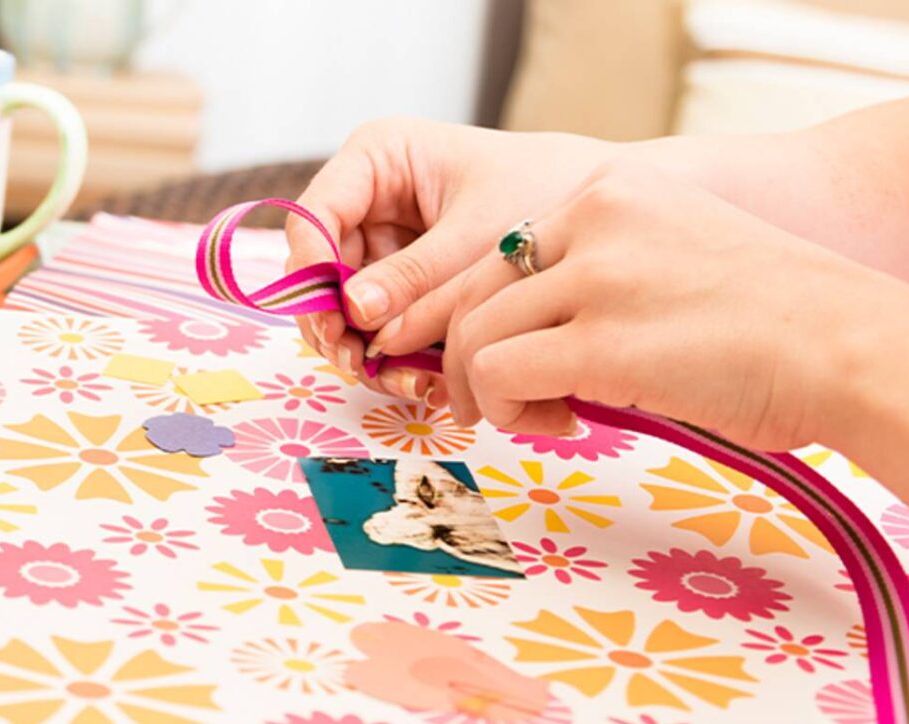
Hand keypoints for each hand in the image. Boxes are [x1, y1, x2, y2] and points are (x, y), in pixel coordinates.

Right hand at [286, 118, 615, 397]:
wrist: (598, 210)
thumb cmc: (547, 192)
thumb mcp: (477, 236)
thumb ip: (414, 275)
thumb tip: (356, 314)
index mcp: (377, 159)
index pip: (313, 216)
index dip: (310, 271)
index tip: (332, 319)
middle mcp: (368, 200)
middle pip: (320, 269)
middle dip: (337, 322)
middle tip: (360, 364)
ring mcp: (382, 243)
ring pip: (344, 305)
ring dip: (365, 349)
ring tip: (403, 380)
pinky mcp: (402, 282)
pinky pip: (379, 324)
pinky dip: (396, 356)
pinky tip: (422, 379)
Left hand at [371, 166, 902, 451]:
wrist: (855, 347)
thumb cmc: (785, 322)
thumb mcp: (681, 254)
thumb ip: (607, 273)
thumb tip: (538, 331)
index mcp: (614, 190)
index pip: (503, 248)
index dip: (486, 312)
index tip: (493, 356)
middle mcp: (595, 218)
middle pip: (474, 290)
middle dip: (464, 355)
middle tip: (491, 403)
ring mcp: (595, 277)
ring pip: (475, 335)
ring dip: (487, 392)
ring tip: (536, 419)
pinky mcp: (599, 343)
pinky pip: (499, 375)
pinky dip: (509, 410)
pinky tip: (558, 426)